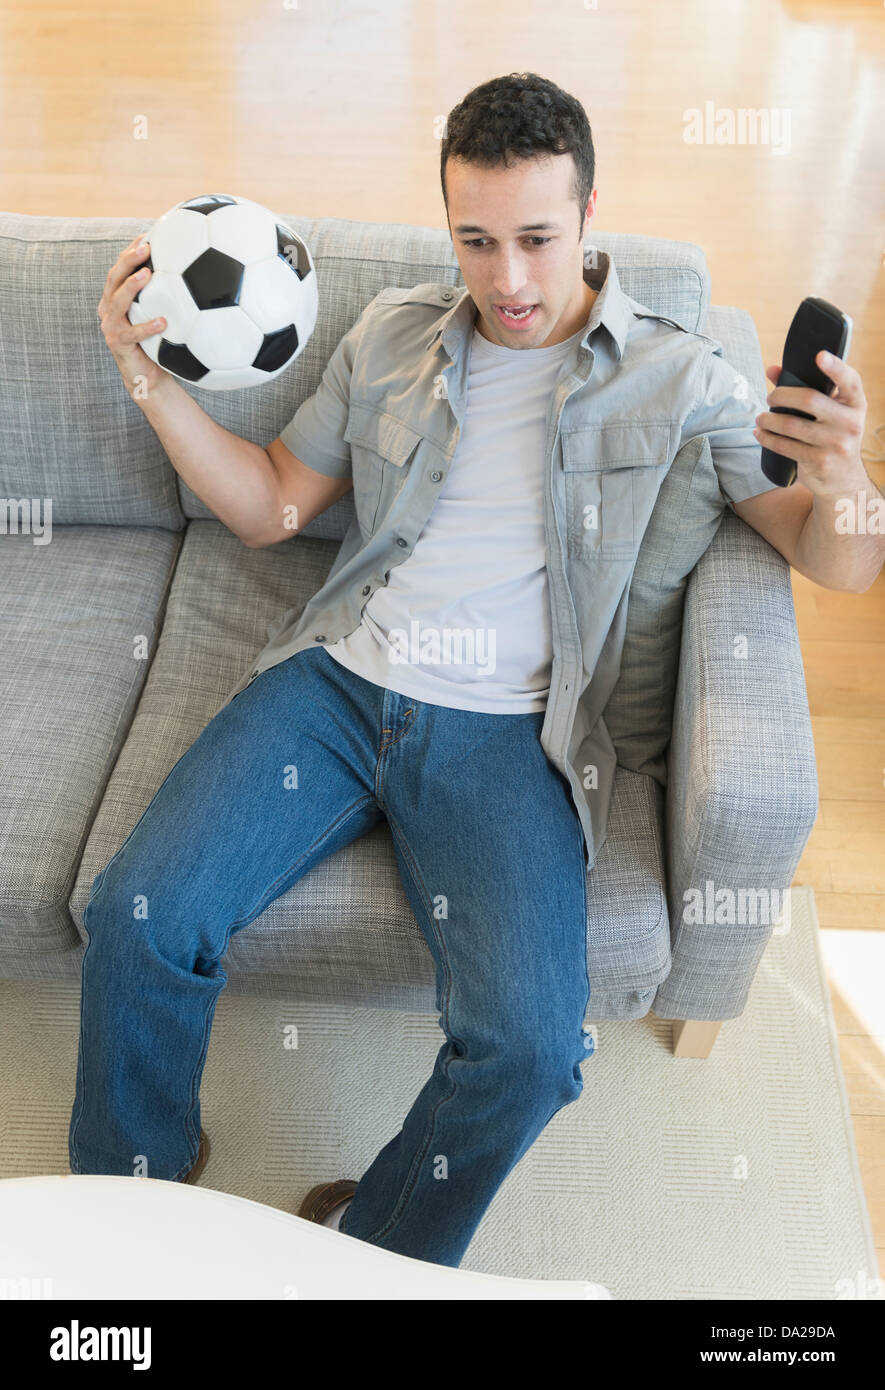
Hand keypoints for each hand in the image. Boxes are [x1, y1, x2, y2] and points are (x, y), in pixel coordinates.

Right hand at [97, 236, 168, 395]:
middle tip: (146, 246)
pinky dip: (147, 327)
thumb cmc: (158, 343)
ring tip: (148, 274)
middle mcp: (109, 308)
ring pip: (117, 301)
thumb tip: (196, 273)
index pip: (120, 269)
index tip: (147, 234)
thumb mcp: (162, 315)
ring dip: (132, 286)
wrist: (149, 378)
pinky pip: (132, 334)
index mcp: (116, 298)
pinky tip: (163, 321)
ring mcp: (110, 326)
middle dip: (128, 260)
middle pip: (113, 278)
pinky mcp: (118, 344)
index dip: (130, 250)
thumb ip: (168, 297)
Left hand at [753, 353, 867, 496]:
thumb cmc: (832, 436)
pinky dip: (767, 439)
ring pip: (792, 425)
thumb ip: (806, 388)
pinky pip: (785, 446)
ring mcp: (836, 444)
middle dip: (781, 396)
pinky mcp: (820, 462)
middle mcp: (850, 423)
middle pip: (809, 399)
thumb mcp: (831, 412)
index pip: (850, 381)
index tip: (819, 355)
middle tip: (770, 398)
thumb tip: (772, 370)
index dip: (835, 367)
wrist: (843, 480)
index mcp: (856, 404)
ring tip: (760, 418)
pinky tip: (760, 434)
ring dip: (768, 420)